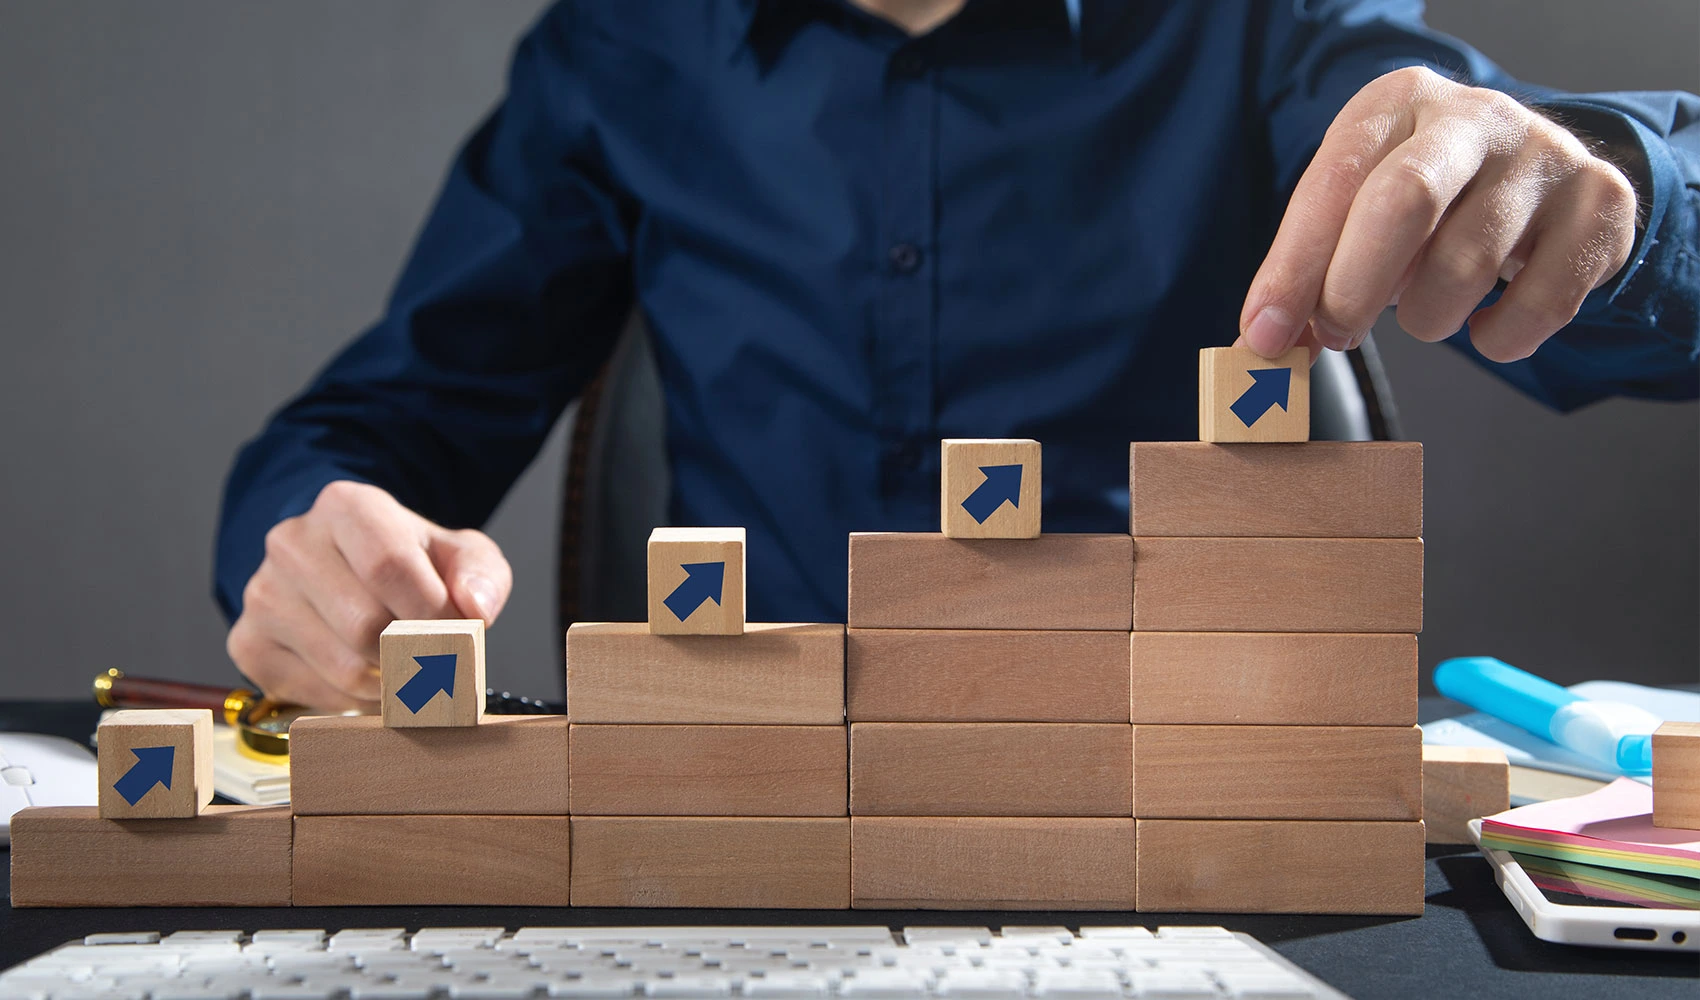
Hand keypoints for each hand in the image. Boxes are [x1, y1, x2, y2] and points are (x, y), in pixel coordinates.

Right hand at [225, 480, 512, 710]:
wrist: (346, 570)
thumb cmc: (410, 564)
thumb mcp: (460, 555)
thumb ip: (481, 576)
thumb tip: (475, 610)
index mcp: (347, 507)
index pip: (389, 566)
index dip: (433, 613)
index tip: (459, 633)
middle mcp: (292, 543)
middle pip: (365, 624)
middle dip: (415, 654)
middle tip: (437, 659)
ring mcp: (262, 594)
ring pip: (343, 667)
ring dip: (390, 683)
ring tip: (406, 667)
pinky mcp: (248, 643)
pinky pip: (315, 694)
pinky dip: (356, 701)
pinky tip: (369, 677)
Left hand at [1240, 66, 1636, 362]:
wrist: (1539, 176)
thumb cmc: (1427, 200)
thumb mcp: (1358, 213)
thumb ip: (1308, 272)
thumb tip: (1262, 345)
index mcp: (1398, 104)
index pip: (1333, 182)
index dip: (1293, 267)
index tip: (1265, 335)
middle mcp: (1475, 116)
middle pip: (1404, 200)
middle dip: (1354, 288)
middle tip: (1337, 335)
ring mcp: (1545, 156)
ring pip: (1469, 265)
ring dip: (1427, 319)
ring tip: (1422, 313)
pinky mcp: (1601, 206)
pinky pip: (1541, 304)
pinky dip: (1499, 339)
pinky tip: (1482, 324)